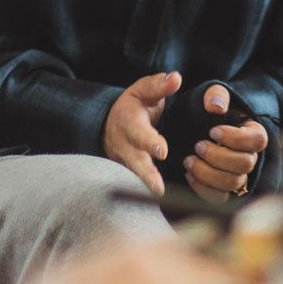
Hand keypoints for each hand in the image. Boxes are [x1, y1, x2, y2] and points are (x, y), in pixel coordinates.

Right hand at [103, 69, 179, 194]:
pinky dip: (146, 196)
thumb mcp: (142, 91)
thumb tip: (175, 77)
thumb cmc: (132, 108)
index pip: (140, 134)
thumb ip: (158, 86)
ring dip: (146, 189)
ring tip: (160, 198)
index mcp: (130, 124)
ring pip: (134, 178)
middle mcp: (126, 147)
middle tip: (158, 187)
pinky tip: (162, 205)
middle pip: (135, 163)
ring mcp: (125, 164)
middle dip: (146, 174)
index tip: (162, 150)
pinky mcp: (129, 176)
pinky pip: (137, 187)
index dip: (150, 142)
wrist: (107, 126)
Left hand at [181, 83, 267, 202]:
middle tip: (197, 146)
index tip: (213, 131)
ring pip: (232, 183)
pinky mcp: (223, 189)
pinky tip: (189, 175)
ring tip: (188, 161)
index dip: (236, 138)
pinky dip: (203, 189)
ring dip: (208, 173)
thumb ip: (216, 96)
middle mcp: (249, 157)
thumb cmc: (209, 110)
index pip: (257, 140)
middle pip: (245, 164)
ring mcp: (238, 175)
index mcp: (252, 133)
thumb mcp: (213, 96)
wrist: (195, 127)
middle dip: (218, 156)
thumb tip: (216, 106)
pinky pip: (219, 197)